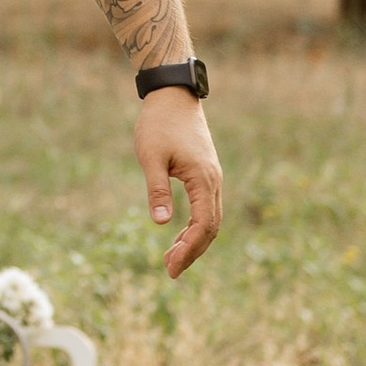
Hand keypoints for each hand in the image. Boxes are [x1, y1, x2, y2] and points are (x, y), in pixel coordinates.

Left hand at [134, 89, 221, 277]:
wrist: (173, 95)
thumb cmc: (159, 123)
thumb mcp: (151, 157)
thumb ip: (157, 189)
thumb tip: (159, 223)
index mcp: (203, 179)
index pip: (203, 224)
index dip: (189, 249)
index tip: (171, 266)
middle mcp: (214, 181)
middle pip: (211, 227)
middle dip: (192, 251)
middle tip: (169, 270)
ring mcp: (212, 177)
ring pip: (211, 219)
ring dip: (194, 241)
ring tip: (171, 258)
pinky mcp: (206, 174)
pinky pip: (207, 208)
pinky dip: (195, 226)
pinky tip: (178, 235)